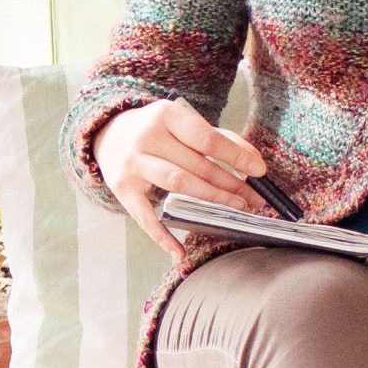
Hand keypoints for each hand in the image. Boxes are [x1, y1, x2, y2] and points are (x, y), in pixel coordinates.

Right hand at [94, 98, 268, 250]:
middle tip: (255, 199)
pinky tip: (179, 252)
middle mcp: (147, 137)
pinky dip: (163, 236)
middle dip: (230, 184)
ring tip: (237, 208)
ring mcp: (132, 163)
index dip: (235, 157)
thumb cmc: (158, 131)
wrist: (108, 133)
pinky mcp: (122, 188)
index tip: (259, 171)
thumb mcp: (183, 124)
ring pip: (178, 184)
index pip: (207, 139)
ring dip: (212, 198)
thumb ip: (219, 139)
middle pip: (196, 165)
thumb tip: (254, 160)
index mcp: (166, 114)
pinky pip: (145, 217)